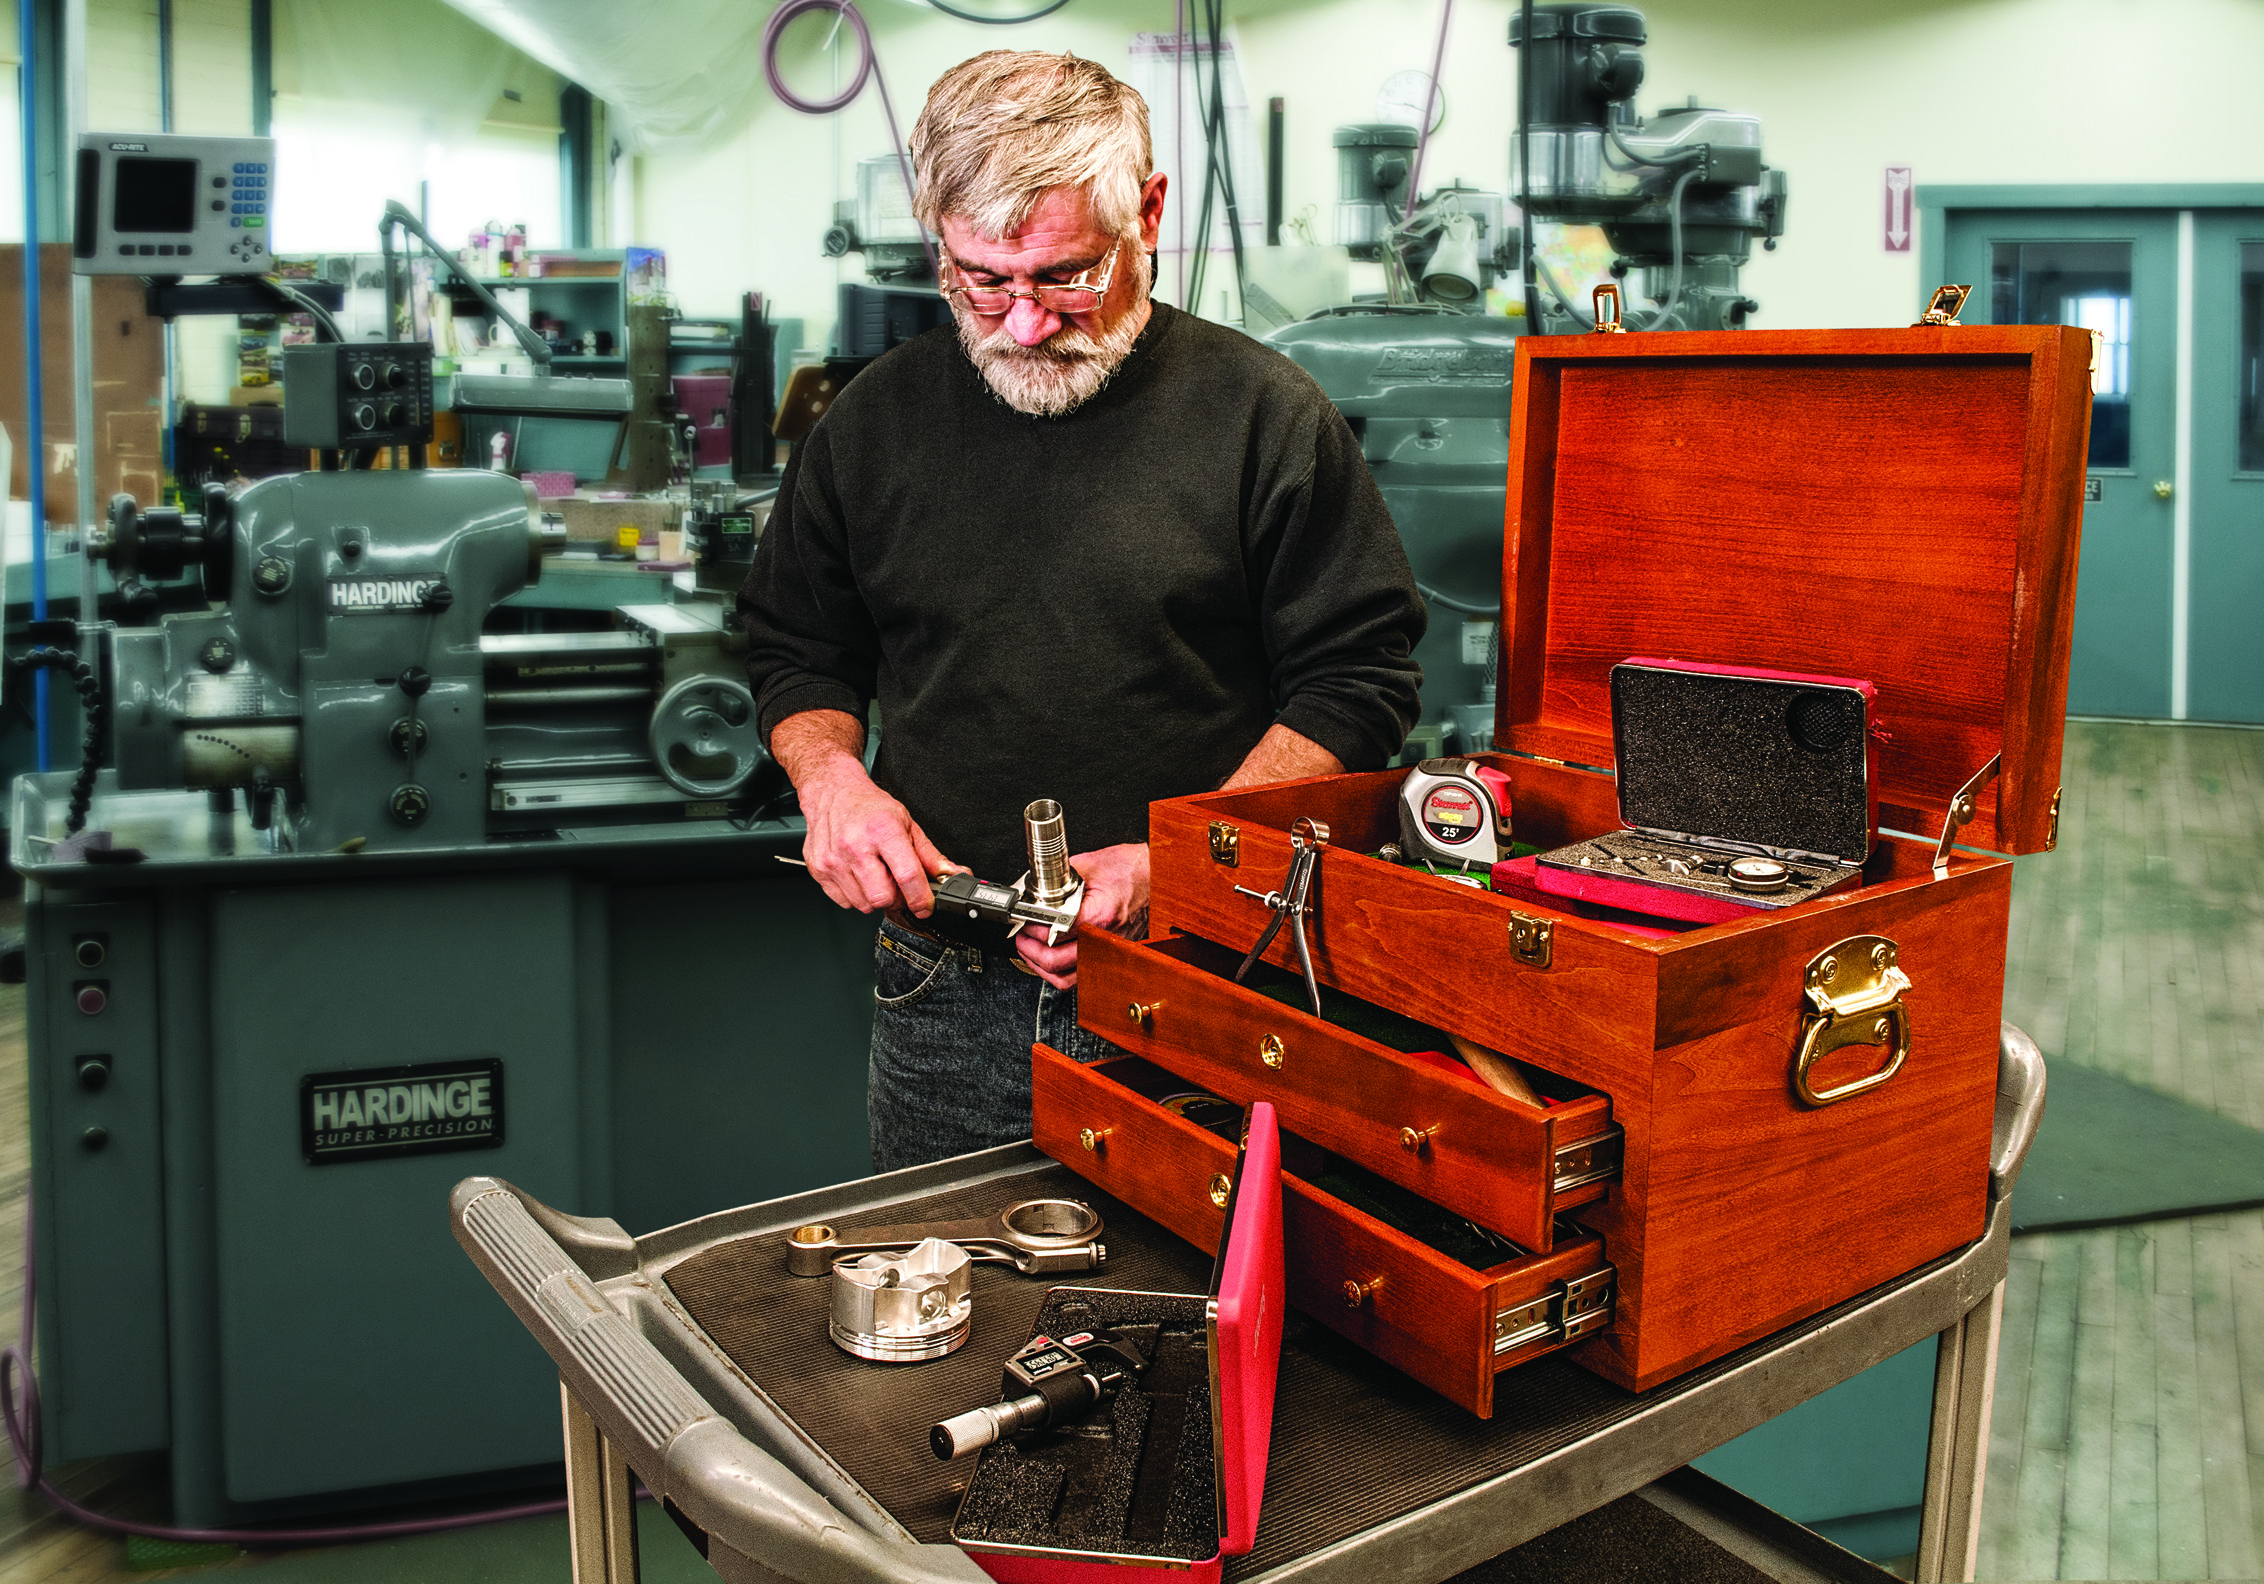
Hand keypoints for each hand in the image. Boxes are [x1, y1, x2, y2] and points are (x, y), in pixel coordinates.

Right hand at [774, 713, 952, 915]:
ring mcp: (833, 859)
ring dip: (875, 897)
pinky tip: (858, 875)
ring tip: (876, 875)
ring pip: (864, 904)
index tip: (926, 905)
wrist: (832, 793)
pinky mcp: (819, 869)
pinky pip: (844, 901)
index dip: (921, 898)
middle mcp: (855, 846)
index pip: (907, 876)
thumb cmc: (869, 807)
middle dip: (896, 898)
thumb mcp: (906, 824)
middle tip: (897, 884)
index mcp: (883, 831)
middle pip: (883, 897)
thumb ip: (930, 855)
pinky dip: (856, 895)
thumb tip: (953, 874)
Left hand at [1013, 842, 1149, 989]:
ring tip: (1030, 951)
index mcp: (1101, 914)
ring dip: (1041, 967)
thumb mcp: (1087, 864)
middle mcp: (1105, 938)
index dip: (1033, 929)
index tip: (1023, 921)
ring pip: (1065, 978)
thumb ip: (1056, 879)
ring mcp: (1108, 951)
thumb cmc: (1129, 869)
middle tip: (1021, 937)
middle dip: (1030, 950)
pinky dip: (1059, 973)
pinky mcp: (1108, 956)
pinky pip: (1079, 977)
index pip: (1057, 932)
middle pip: (1057, 961)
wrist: (1154, 876)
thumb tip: (1028, 891)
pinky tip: (1048, 960)